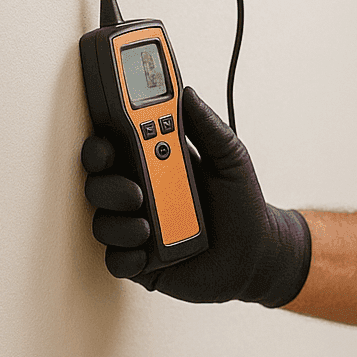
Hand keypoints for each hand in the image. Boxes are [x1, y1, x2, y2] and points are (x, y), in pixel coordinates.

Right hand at [80, 86, 309, 306]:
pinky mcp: (141, 262)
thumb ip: (208, 126)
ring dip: (119, 222)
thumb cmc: (241, 205)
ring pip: (103, 222)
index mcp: (155, 165)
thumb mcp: (231, 158)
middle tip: (133, 190)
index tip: (105, 141)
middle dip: (105, 184)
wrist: (257, 253)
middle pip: (99, 183)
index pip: (115, 148)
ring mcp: (137, 229)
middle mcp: (140, 195)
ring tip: (148, 225)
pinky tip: (146, 252)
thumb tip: (187, 93)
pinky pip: (117, 260)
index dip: (102, 143)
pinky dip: (126, 256)